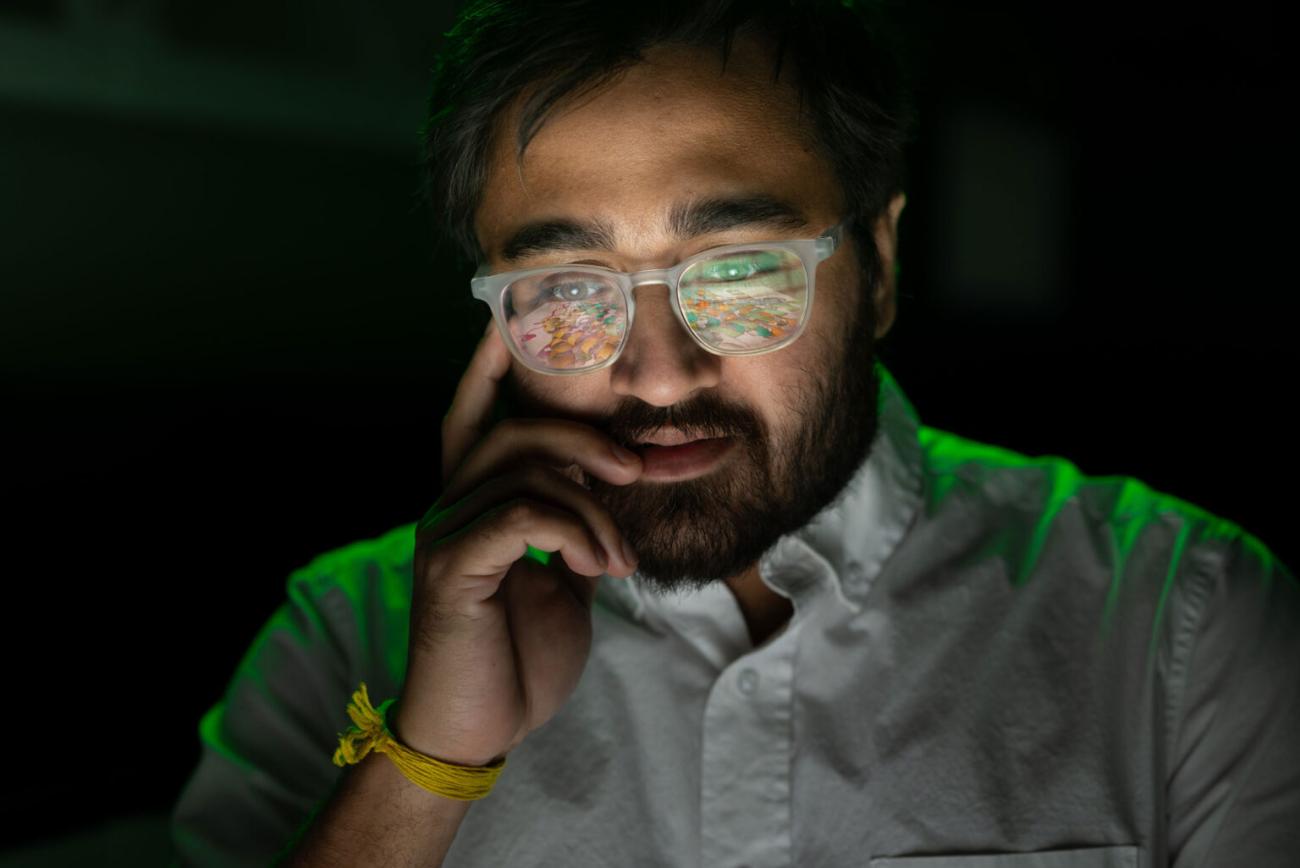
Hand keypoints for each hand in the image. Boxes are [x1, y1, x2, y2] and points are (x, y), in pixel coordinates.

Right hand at [391, 322, 641, 767]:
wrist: (480, 728)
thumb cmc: (519, 652)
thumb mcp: (566, 576)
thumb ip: (579, 521)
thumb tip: (627, 473)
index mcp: (476, 499)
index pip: (475, 411)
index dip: (493, 360)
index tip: (518, 314)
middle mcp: (451, 503)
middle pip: (513, 426)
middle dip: (583, 434)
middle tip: (636, 468)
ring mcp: (445, 532)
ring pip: (525, 468)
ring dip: (593, 507)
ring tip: (620, 559)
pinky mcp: (452, 569)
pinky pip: (521, 516)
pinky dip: (574, 533)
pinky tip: (596, 569)